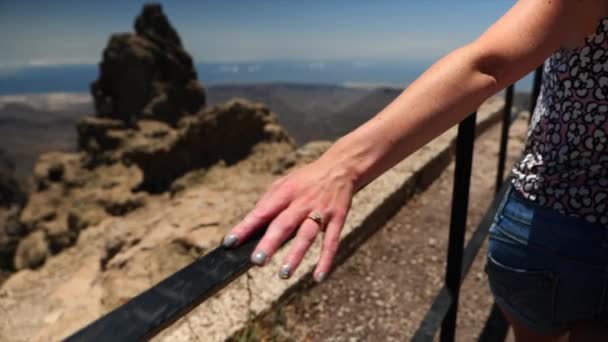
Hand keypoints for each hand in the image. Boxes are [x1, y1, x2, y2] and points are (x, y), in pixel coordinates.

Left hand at [222, 156, 354, 281]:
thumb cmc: (306, 180)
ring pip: (307, 235)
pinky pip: (331, 241)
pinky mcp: (338, 219)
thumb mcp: (285, 183)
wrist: (340, 167)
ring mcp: (321, 211)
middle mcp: (302, 202)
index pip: (262, 211)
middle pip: (284, 224)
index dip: (246, 227)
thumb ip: (268, 202)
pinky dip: (326, 260)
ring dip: (296, 254)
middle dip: (270, 243)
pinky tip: (318, 277)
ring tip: (284, 273)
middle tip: (257, 261)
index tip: (230, 242)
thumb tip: (251, 224)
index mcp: (286, 192)